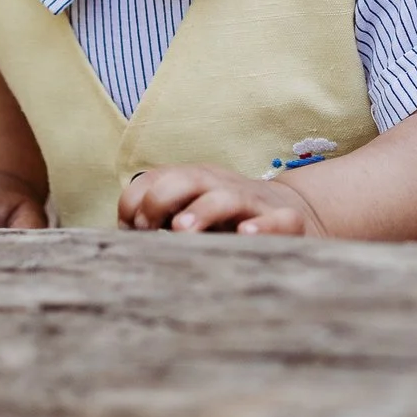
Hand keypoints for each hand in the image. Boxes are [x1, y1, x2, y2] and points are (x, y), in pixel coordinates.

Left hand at [118, 165, 323, 236]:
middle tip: (147, 227)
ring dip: (202, 210)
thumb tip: (120, 237)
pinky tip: (245, 235)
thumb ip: (159, 220)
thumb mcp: (192, 214)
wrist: (296, 212)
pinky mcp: (287, 222)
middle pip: (187, 179)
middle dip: (161, 198)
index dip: (136, 199)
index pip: (156, 179)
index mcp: (195, 182)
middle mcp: (222, 187)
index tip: (128, 228)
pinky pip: (280, 220)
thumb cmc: (229, 222)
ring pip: (227, 197)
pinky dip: (263, 226)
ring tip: (181, 229)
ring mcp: (254, 204)